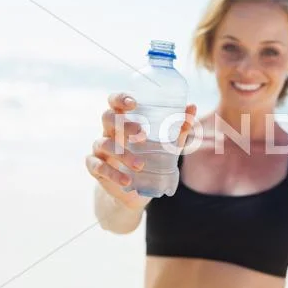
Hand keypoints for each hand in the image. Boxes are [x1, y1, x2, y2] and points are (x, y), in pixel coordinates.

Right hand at [85, 92, 196, 209]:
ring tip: (140, 165)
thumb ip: (179, 127)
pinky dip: (112, 174)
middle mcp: (109, 131)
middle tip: (142, 133)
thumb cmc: (150, 157)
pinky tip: (126, 180)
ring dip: (122, 153)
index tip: (134, 103)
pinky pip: (97, 167)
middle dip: (124, 124)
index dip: (120, 98)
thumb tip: (191, 106)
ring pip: (104, 143)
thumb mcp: (167, 143)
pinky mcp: (96, 167)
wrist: (135, 189)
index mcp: (124, 120)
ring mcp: (100, 149)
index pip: (115, 102)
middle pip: (108, 118)